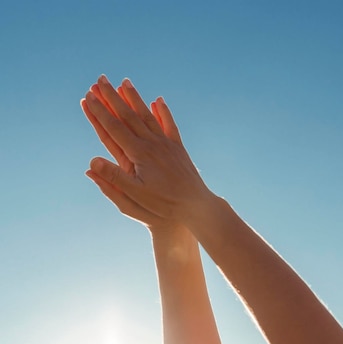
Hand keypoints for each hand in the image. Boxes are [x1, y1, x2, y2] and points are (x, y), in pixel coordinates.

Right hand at [81, 76, 211, 222]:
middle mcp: (152, 144)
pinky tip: (158, 101)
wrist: (196, 207)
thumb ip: (113, 179)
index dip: (99, 112)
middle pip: (128, 115)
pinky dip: (162, 112)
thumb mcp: (135, 197)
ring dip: (134, 98)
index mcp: (139, 154)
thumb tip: (91, 163)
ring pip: (147, 115)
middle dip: (112, 97)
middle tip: (100, 79)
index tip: (88, 96)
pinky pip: (169, 125)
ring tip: (125, 82)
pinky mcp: (178, 148)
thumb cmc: (163, 205)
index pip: (114, 128)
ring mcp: (166, 144)